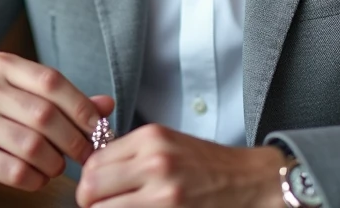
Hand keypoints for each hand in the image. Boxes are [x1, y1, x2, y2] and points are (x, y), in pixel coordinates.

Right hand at [0, 52, 113, 197]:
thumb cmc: (3, 121)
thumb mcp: (32, 102)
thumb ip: (68, 102)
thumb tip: (107, 105)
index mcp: (2, 66)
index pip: (51, 81)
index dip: (81, 106)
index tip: (99, 128)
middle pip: (44, 115)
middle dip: (74, 139)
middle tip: (87, 155)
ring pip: (31, 145)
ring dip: (55, 162)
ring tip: (58, 166)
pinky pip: (15, 170)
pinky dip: (36, 178)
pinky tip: (39, 177)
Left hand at [76, 124, 282, 207]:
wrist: (250, 181)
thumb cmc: (208, 165)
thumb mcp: (168, 143)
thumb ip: (131, 154)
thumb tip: (93, 173)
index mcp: (150, 138)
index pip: (93, 162)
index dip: (89, 181)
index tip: (96, 190)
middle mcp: (155, 162)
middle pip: (91, 188)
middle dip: (90, 202)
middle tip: (99, 206)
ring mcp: (164, 193)